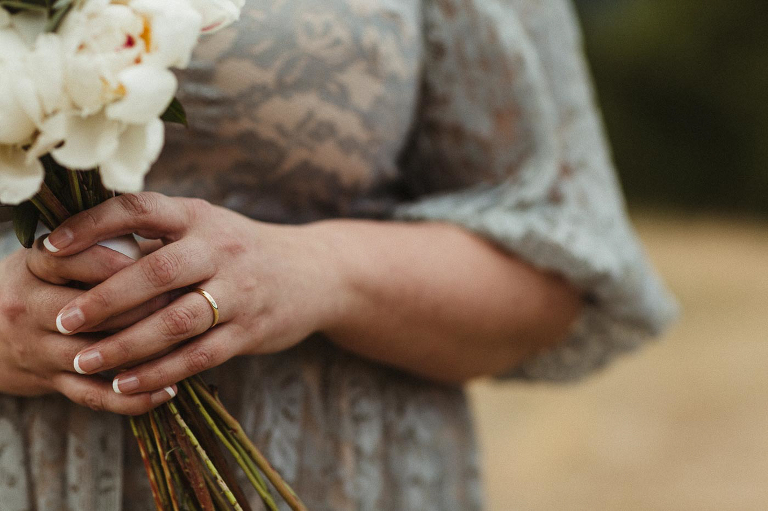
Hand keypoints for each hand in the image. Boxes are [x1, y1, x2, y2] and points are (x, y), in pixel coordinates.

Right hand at [0, 245, 177, 412]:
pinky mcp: (50, 382)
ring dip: (142, 353)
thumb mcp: (56, 252)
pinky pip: (93, 396)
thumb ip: (98, 241)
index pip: (72, 261)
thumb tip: (160, 233)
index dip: (117, 263)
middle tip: (183, 301)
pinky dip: (133, 398)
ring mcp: (38, 349)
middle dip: (140, 307)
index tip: (158, 260)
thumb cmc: (43, 280)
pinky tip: (168, 390)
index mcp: (33, 267)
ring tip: (185, 344)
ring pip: (94, 355)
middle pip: (87, 312)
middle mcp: (28, 307)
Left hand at [44, 192, 341, 394]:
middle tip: (63, 321)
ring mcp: (239, 291)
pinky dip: (161, 372)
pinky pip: (200, 355)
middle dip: (104, 299)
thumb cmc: (242, 250)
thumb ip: (155, 237)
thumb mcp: (206, 227)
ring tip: (86, 362)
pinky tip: (128, 383)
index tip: (51, 247)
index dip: (92, 225)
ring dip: (127, 345)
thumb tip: (81, 248)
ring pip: (177, 321)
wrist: (313, 273)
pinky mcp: (250, 329)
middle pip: (157, 272)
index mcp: (199, 216)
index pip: (140, 209)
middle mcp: (220, 249)